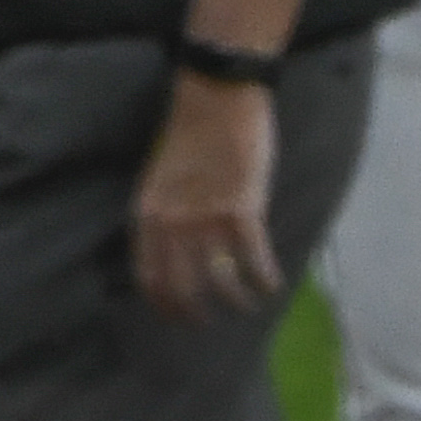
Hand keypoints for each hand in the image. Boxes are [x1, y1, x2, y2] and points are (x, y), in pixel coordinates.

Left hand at [133, 73, 283, 319]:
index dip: (165, 304)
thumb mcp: (161, 180)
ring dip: (238, 301)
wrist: (216, 99)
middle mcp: (173, 222)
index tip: (181, 317)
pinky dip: (265, 279)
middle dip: (198, 312)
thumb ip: (164, 216)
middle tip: (212, 322)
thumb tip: (176, 254)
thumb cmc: (190, 136)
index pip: (149, 275)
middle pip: (183, 286)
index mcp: (148, 212)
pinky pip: (255, 261)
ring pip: (221, 281)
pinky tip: (272, 285)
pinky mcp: (242, 211)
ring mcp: (207, 218)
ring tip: (248, 304)